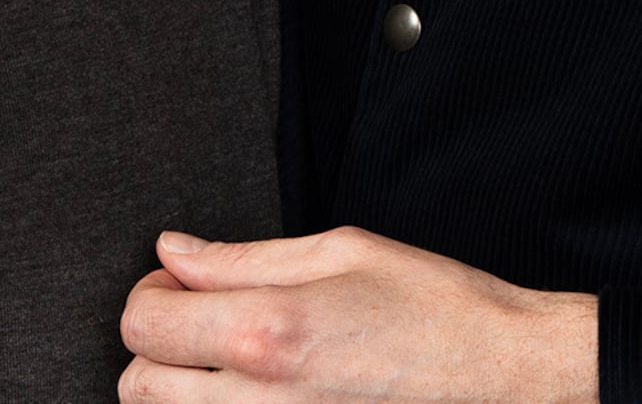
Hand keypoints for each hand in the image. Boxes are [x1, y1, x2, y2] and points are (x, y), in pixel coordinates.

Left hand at [118, 227, 595, 402]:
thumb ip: (243, 258)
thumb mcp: (343, 253)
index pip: (144, 324)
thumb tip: (173, 253)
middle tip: (198, 323)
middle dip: (155, 348)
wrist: (503, 376)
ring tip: (229, 362)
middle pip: (138, 387)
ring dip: (180, 391)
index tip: (178, 285)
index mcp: (267, 330)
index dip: (150, 295)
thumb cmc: (436, 308)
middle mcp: (259, 400)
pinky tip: (259, 392)